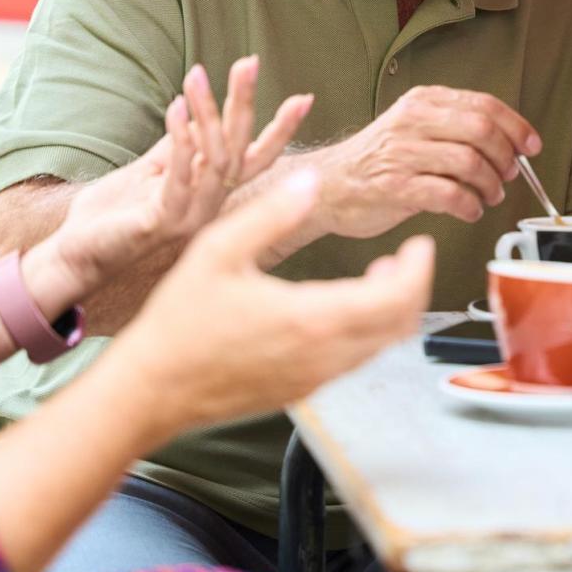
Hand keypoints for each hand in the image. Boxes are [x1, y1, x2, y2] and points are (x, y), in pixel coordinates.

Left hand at [49, 58, 311, 295]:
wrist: (76, 253)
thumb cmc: (113, 213)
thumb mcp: (150, 170)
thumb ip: (176, 146)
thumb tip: (195, 110)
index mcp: (211, 192)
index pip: (256, 158)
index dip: (281, 130)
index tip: (304, 98)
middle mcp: (210, 205)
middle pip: (239, 149)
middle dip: (244, 104)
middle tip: (249, 63)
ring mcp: (190, 216)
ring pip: (215, 160)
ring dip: (207, 113)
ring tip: (197, 76)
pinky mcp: (162, 222)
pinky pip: (179, 177)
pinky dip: (180, 140)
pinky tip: (176, 109)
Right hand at [115, 172, 433, 431]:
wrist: (150, 390)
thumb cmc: (178, 324)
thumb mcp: (219, 251)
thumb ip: (272, 213)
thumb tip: (310, 181)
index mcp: (311, 318)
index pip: (396, 297)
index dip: (419, 269)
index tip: (421, 245)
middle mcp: (322, 355)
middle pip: (399, 325)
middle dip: (414, 287)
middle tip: (410, 257)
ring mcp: (314, 378)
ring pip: (379, 346)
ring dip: (391, 310)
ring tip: (381, 274)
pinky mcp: (301, 390)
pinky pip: (353, 360)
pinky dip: (367, 331)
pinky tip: (344, 306)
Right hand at [303, 86, 541, 237]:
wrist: (329, 184)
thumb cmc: (379, 160)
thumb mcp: (415, 128)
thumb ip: (455, 129)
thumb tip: (510, 145)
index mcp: (423, 102)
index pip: (484, 105)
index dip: (516, 127)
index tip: (532, 146)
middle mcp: (412, 121)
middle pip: (482, 131)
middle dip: (506, 158)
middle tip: (508, 176)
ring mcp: (402, 153)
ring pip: (469, 163)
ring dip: (491, 185)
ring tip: (489, 196)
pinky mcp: (395, 187)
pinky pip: (449, 195)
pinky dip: (470, 206)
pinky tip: (469, 210)